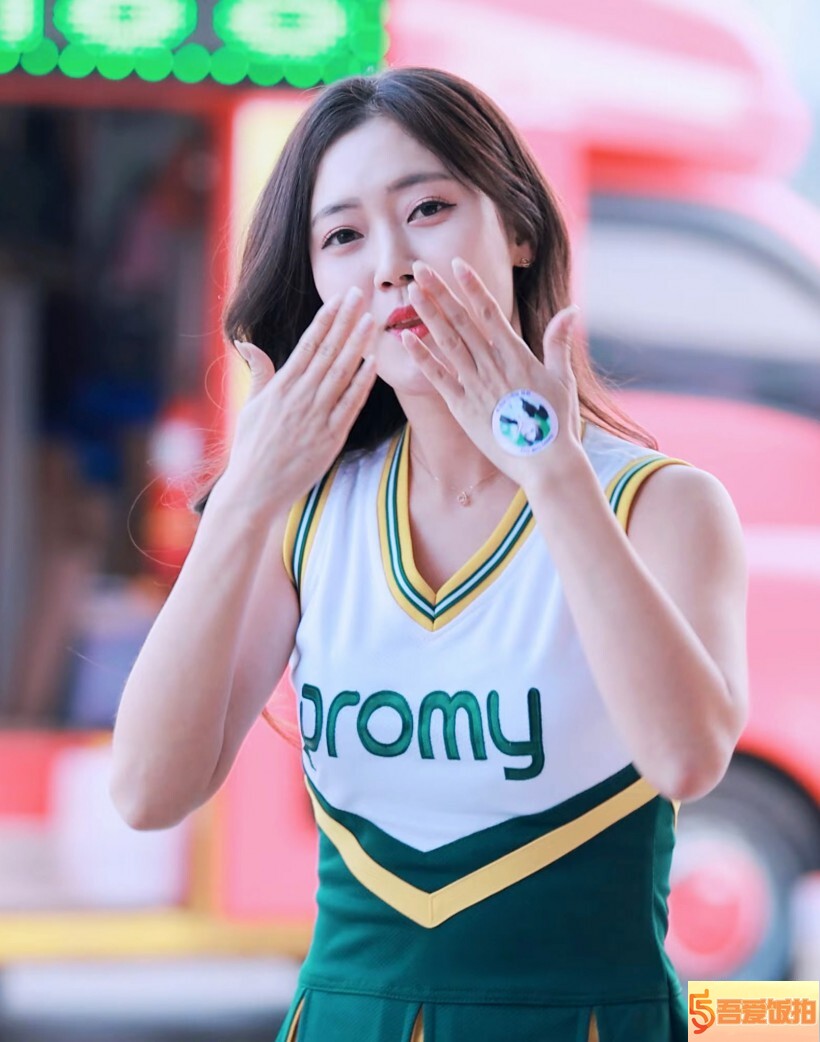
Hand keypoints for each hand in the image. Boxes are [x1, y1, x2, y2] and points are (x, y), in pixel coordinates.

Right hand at [214, 287, 377, 517]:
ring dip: (357, 345)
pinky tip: (374, 364)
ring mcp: (316, 418)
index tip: (339, 298)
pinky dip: (362, 384)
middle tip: (361, 295)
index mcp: (281, 387)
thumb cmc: (251, 450)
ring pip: (341, 373)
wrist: (254, 490)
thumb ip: (259, 373)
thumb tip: (247, 343)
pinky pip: (350, 406)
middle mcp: (299, 397)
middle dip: (345, 321)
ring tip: (372, 320)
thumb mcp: (250, 407)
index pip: (308, 344)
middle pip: (327, 351)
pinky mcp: (330, 439)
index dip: (326, 319)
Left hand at [400, 258, 584, 492]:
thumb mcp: (563, 378)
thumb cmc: (557, 423)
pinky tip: (406, 339)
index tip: (455, 265)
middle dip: (440, 292)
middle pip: (462, 321)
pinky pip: (439, 379)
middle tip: (419, 268)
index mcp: (517, 355)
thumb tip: (571, 310)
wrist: (547, 463)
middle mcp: (493, 365)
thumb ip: (559, 342)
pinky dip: (422, 358)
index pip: (490, 312)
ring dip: (428, 316)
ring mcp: (476, 386)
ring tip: (411, 293)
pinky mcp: (463, 409)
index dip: (471, 286)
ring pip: (447, 343)